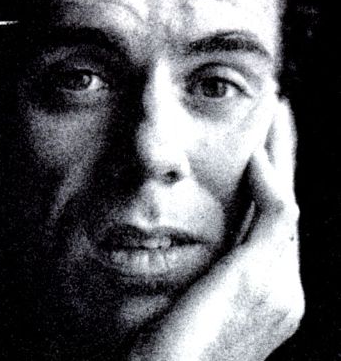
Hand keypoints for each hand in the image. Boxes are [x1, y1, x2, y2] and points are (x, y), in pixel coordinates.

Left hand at [129, 99, 303, 360]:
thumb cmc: (168, 350)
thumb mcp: (195, 304)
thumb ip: (210, 273)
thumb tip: (201, 243)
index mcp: (270, 297)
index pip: (277, 226)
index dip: (275, 184)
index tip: (263, 151)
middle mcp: (285, 291)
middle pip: (288, 208)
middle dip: (286, 160)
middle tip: (280, 120)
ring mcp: (279, 285)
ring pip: (288, 203)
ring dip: (282, 156)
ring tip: (275, 118)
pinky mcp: (260, 275)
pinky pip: (277, 211)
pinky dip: (269, 178)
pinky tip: (254, 152)